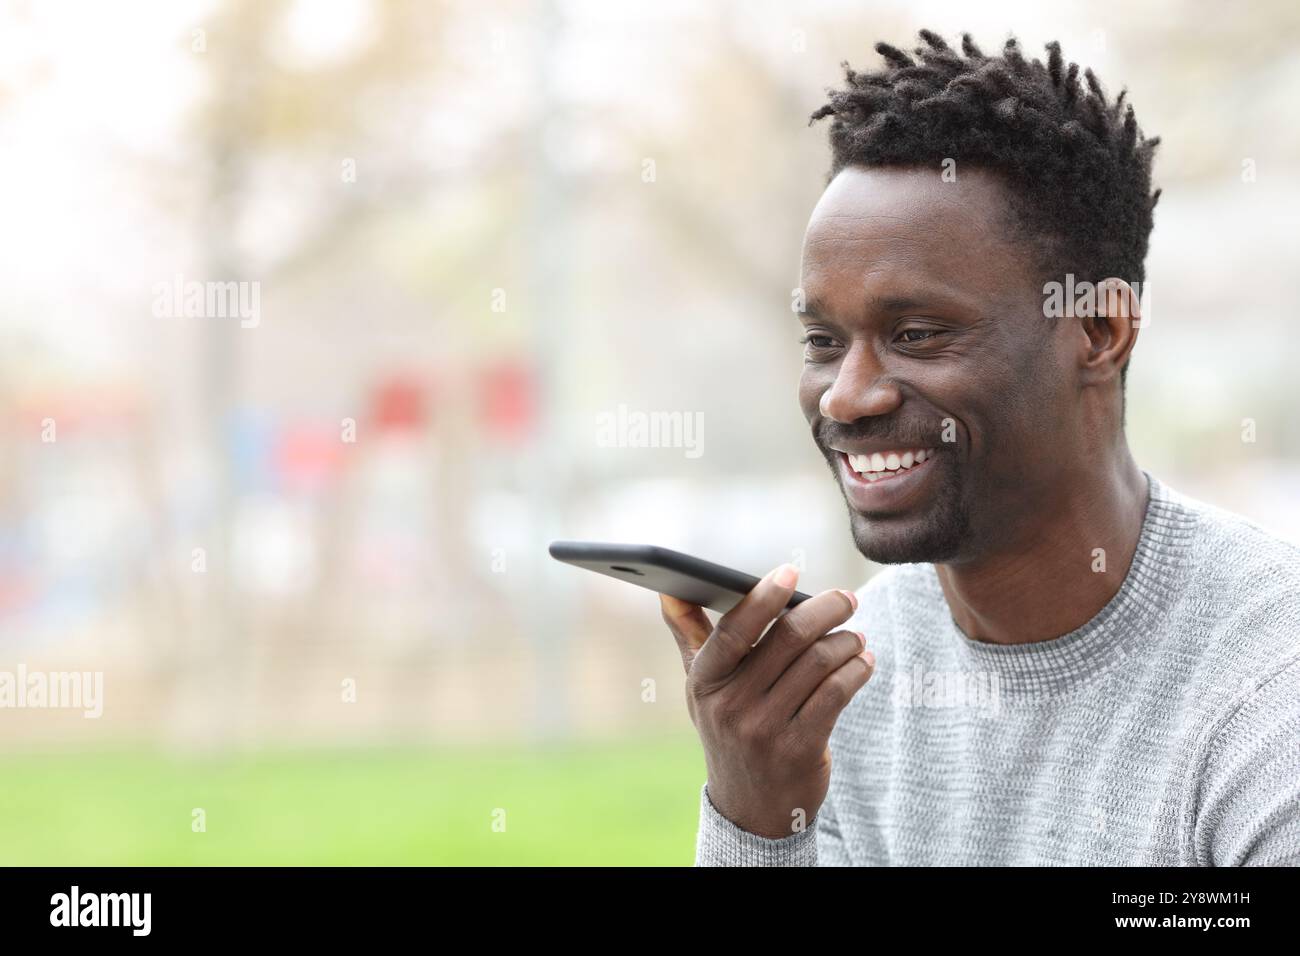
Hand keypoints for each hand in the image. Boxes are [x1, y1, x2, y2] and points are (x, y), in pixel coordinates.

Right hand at [660, 563, 874, 838]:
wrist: (750, 808)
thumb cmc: (728, 729)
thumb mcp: (703, 688)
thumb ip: (690, 636)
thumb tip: (668, 590)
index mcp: (705, 680)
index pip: (734, 628)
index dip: (764, 596)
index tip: (791, 570)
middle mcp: (731, 705)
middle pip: (789, 638)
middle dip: (826, 610)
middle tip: (846, 600)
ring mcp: (765, 729)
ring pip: (820, 662)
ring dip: (846, 641)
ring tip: (854, 636)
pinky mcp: (800, 749)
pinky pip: (837, 693)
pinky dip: (857, 670)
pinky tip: (862, 662)